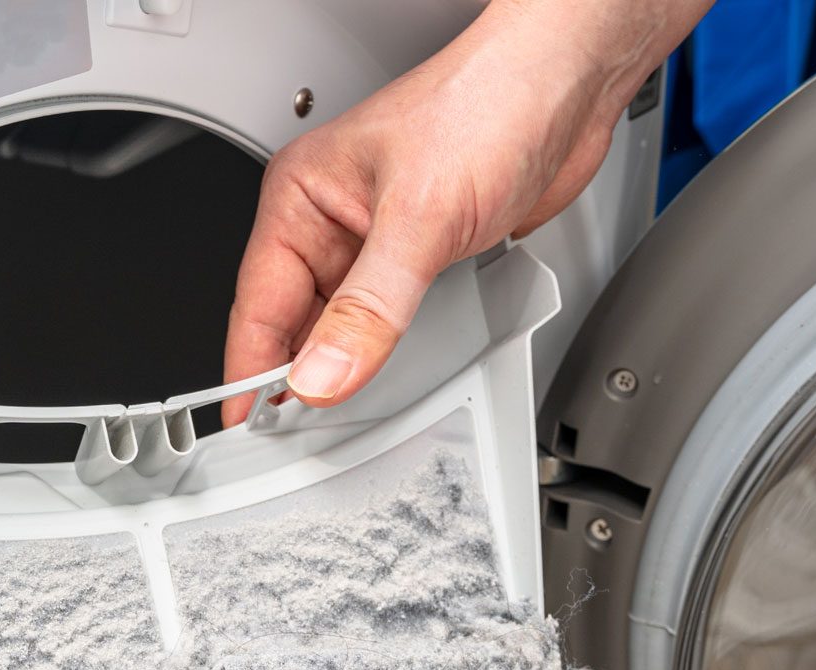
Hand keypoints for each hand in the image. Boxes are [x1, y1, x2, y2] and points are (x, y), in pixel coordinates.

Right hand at [222, 0, 708, 425]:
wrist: (567, 83)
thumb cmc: (487, 104)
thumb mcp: (420, 218)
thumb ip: (369, 308)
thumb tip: (323, 374)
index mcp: (301, 196)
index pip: (257, 303)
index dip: (250, 371)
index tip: (248, 427)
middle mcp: (331, 219)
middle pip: (293, 324)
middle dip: (297, 379)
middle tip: (299, 441)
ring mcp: (375, 241)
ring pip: (340, 328)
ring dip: (343, 368)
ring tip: (343, 416)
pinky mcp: (419, 257)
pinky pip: (385, 322)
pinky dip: (384, 355)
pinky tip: (390, 379)